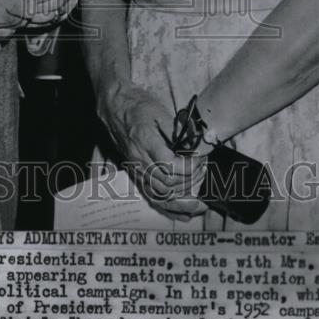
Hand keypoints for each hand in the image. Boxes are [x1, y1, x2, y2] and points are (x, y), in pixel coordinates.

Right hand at [100, 82, 208, 219]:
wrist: (114, 106)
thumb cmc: (137, 105)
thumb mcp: (160, 111)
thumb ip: (178, 130)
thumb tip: (196, 145)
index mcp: (146, 142)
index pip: (170, 165)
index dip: (189, 167)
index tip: (201, 161)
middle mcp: (139, 159)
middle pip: (167, 183)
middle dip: (190, 182)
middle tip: (203, 173)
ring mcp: (136, 168)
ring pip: (160, 194)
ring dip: (182, 199)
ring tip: (200, 198)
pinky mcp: (135, 173)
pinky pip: (152, 196)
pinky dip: (169, 207)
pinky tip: (184, 213)